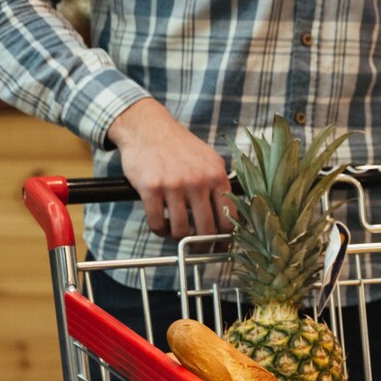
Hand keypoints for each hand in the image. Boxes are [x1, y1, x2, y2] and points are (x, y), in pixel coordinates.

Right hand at [107, 98, 234, 239]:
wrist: (148, 128)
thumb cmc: (180, 146)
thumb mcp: (209, 159)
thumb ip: (220, 183)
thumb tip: (232, 214)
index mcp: (216, 175)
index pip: (228, 217)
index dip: (225, 239)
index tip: (221, 249)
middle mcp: (198, 181)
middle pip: (206, 230)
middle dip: (202, 247)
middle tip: (197, 251)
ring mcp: (174, 185)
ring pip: (180, 230)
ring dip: (178, 238)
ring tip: (176, 234)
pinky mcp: (151, 188)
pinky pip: (157, 223)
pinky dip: (159, 230)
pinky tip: (161, 226)